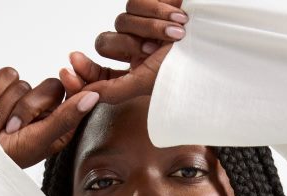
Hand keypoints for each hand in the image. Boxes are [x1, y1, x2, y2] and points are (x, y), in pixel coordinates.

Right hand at [0, 67, 99, 168]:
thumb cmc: (8, 157)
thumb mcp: (41, 139)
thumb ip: (67, 116)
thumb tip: (95, 95)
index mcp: (61, 124)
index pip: (76, 95)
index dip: (73, 84)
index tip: (68, 76)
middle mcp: (45, 109)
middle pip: (50, 86)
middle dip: (27, 109)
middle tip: (13, 131)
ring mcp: (22, 96)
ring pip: (24, 83)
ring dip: (5, 109)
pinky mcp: (1, 86)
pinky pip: (6, 75)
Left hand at [59, 0, 188, 104]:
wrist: (216, 37)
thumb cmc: (188, 65)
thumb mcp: (147, 82)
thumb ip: (113, 91)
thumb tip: (85, 96)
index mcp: (134, 74)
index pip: (98, 73)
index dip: (84, 70)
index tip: (71, 64)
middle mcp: (135, 50)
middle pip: (105, 42)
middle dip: (125, 46)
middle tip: (151, 51)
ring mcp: (142, 25)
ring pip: (120, 21)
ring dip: (147, 27)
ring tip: (175, 35)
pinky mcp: (151, 3)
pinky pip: (134, 1)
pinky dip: (155, 9)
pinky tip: (177, 16)